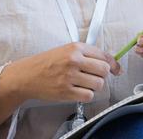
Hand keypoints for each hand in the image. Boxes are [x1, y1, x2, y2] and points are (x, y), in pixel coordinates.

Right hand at [1, 42, 121, 103]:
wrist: (27, 75)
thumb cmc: (46, 63)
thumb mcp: (66, 50)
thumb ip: (86, 54)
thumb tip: (110, 63)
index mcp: (75, 47)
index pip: (104, 55)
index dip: (112, 64)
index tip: (116, 69)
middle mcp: (74, 60)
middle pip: (104, 70)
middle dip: (102, 75)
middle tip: (93, 76)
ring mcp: (70, 76)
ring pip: (98, 84)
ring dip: (93, 86)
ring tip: (83, 83)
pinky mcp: (66, 91)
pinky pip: (88, 95)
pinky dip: (86, 95)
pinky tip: (77, 91)